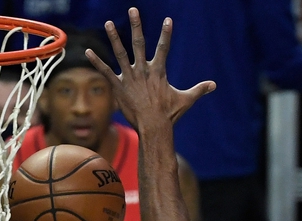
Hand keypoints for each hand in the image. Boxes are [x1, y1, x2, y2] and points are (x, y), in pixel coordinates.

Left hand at [88, 9, 214, 128]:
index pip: (163, 48)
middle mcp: (143, 70)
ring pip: (120, 53)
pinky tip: (88, 51)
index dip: (166, 33)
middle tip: (133, 10)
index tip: (168, 19)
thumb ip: (198, 90)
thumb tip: (214, 85)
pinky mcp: (119, 86)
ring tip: (109, 22)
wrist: (153, 128)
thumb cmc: (170, 115)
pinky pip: (106, 71)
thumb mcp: (186, 100)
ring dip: (114, 37)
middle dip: (137, 25)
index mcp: (158, 71)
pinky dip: (97, 61)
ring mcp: (130, 77)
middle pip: (139, 43)